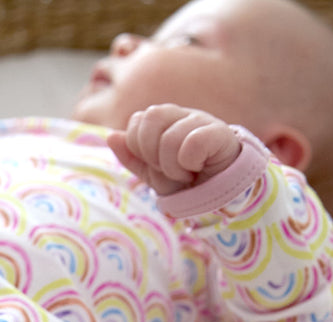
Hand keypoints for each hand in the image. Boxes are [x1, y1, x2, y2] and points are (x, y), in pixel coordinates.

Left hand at [107, 104, 241, 195]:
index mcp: (164, 121)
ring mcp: (203, 121)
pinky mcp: (221, 133)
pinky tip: (199, 167)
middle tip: (167, 167)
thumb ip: (132, 156)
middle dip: (151, 151)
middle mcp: (182, 115)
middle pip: (150, 117)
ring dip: (171, 164)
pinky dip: (189, 162)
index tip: (154, 163)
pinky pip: (193, 143)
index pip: (137, 121)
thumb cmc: (185, 182)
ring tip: (185, 172)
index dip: (139, 147)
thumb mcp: (152, 174)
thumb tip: (111, 136)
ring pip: (170, 135)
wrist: (218, 196)